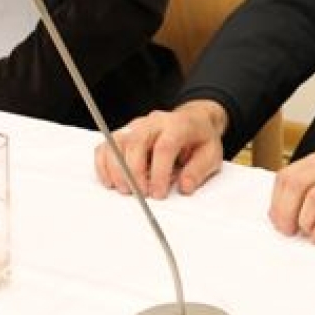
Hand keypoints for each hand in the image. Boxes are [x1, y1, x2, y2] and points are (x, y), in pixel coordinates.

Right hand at [94, 99, 227, 198]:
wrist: (193, 120)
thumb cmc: (200, 139)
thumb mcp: (211, 154)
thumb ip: (198, 170)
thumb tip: (184, 187)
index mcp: (179, 125)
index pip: (165, 146)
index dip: (159, 172)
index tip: (158, 193)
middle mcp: (155, 122)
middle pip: (136, 142)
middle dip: (134, 172)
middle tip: (139, 194)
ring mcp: (136, 125)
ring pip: (117, 142)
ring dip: (116, 169)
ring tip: (125, 190)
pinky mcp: (124, 133)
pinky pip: (106, 145)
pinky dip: (103, 164)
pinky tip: (110, 181)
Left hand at [268, 149, 314, 244]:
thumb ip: (312, 187)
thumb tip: (280, 214)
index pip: (287, 175)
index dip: (277, 201)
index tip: (278, 221)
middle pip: (296, 185)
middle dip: (285, 212)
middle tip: (288, 231)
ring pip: (314, 198)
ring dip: (304, 221)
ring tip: (309, 232)